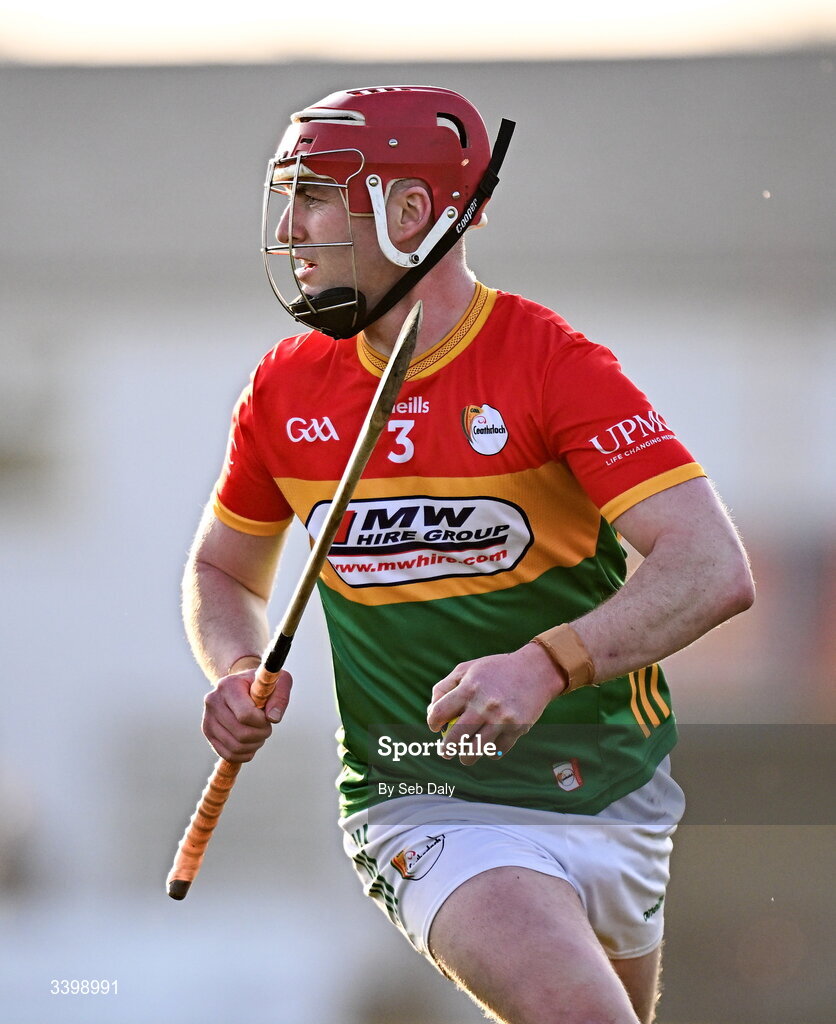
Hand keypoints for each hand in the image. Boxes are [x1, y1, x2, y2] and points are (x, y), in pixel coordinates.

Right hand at [202, 667, 292, 762]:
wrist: (243, 685)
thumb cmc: (263, 685)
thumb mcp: (278, 682)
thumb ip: (280, 697)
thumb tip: (273, 718)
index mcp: (228, 685)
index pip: (245, 714)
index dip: (262, 722)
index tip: (268, 717)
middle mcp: (213, 701)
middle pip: (241, 733)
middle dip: (261, 735)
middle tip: (267, 728)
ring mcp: (208, 718)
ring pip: (235, 747)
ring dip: (254, 745)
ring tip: (260, 734)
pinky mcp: (208, 732)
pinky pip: (228, 755)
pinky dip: (244, 754)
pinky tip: (252, 744)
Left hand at [426, 645, 565, 764]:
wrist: (536, 671)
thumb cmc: (496, 669)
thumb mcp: (467, 669)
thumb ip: (445, 687)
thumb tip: (431, 712)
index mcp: (469, 688)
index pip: (439, 713)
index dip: (432, 723)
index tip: (435, 727)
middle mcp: (484, 705)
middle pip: (455, 738)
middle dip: (446, 749)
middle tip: (446, 751)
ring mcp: (501, 719)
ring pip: (475, 751)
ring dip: (466, 756)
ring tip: (465, 755)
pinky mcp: (517, 729)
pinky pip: (497, 751)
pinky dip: (491, 752)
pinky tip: (489, 745)